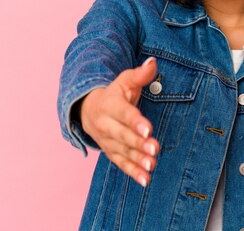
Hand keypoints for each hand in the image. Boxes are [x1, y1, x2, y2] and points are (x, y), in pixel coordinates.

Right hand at [80, 57, 159, 186]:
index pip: (123, 113)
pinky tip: (146, 180)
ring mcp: (106, 141)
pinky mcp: (110, 153)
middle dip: (138, 142)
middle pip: (122, 135)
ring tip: (152, 166)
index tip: (148, 128)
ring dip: (137, 160)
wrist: (88, 110)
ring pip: (122, 151)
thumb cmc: (114, 93)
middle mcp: (105, 125)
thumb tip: (153, 62)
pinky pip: (120, 164)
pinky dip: (132, 173)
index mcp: (108, 105)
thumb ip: (140, 74)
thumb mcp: (125, 80)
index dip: (135, 121)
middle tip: (155, 148)